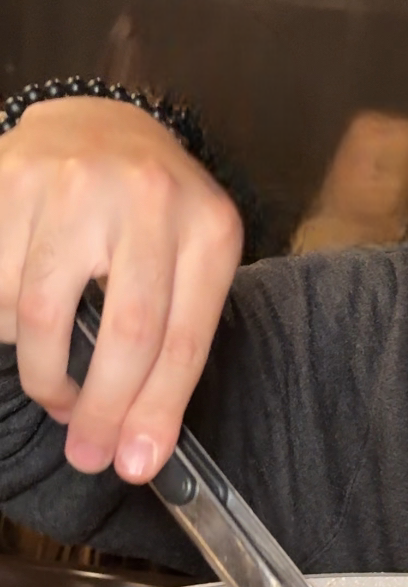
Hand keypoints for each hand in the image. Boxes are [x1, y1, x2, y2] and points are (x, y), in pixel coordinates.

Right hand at [0, 97, 241, 481]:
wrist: (96, 123)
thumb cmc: (151, 213)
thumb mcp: (190, 261)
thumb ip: (177, 340)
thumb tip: (140, 442)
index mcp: (208, 227)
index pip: (183, 341)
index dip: (157, 412)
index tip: (135, 463)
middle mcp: (148, 198)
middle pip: (125, 334)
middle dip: (100, 410)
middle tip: (86, 452)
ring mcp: (76, 185)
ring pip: (41, 315)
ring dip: (44, 376)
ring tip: (55, 391)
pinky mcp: (13, 181)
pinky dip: (5, 327)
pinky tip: (23, 332)